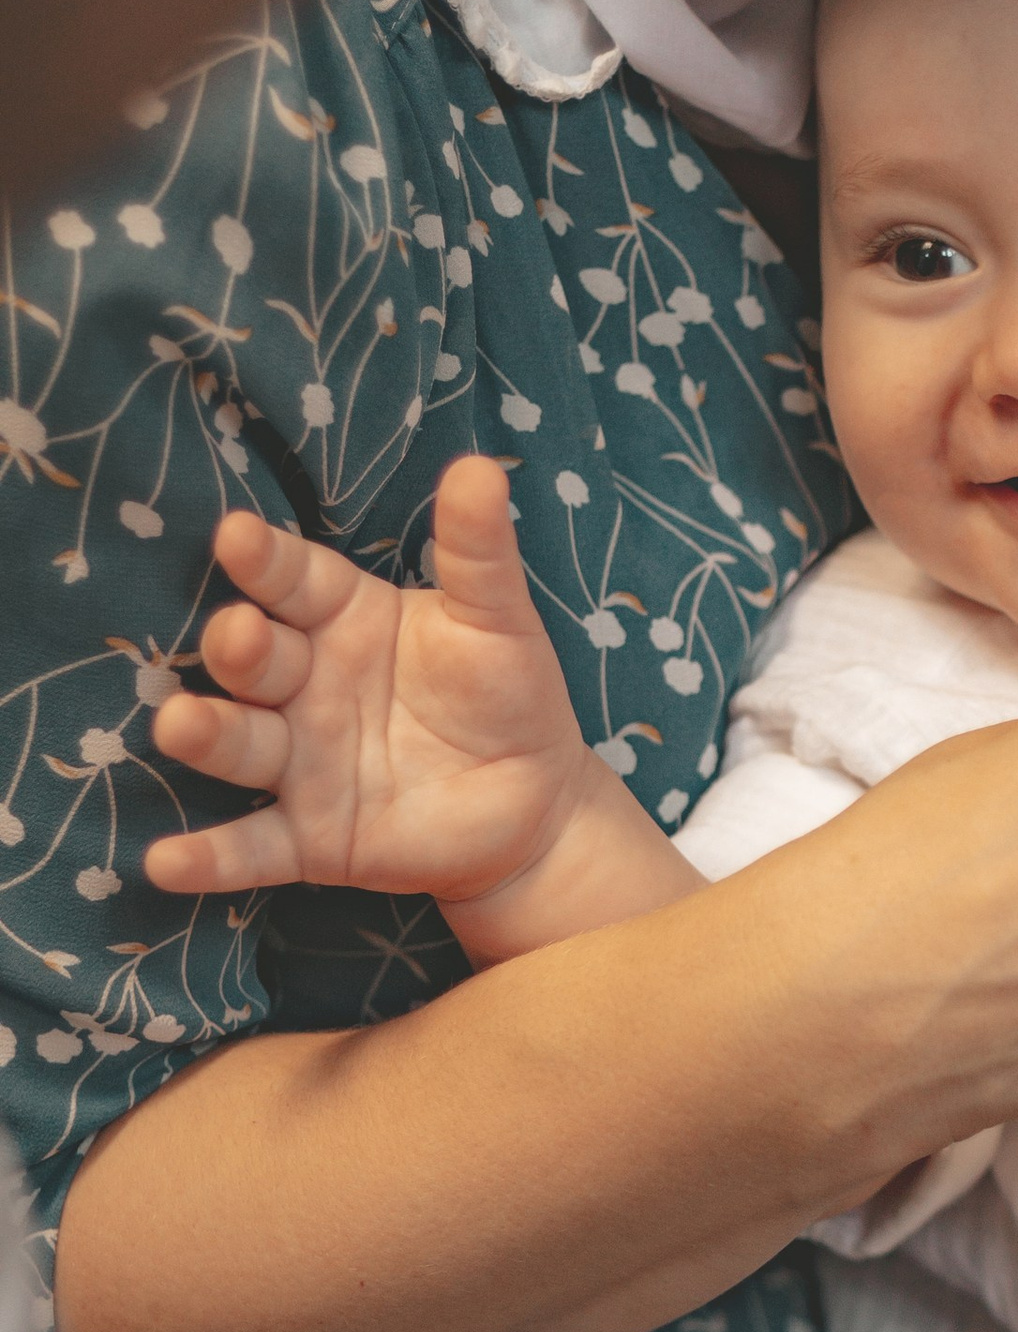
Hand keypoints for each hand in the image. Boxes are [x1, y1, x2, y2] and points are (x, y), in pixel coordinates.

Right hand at [143, 456, 668, 958]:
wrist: (536, 804)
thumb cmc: (506, 692)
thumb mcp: (498, 620)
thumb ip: (479, 552)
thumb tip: (480, 468)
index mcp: (344, 619)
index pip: (296, 581)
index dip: (267, 562)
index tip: (237, 535)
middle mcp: (306, 686)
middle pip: (257, 660)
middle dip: (239, 647)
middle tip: (237, 635)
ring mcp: (301, 763)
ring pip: (241, 745)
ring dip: (206, 734)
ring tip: (180, 723)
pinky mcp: (308, 838)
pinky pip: (251, 847)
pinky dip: (209, 859)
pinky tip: (166, 862)